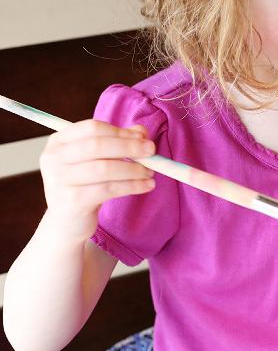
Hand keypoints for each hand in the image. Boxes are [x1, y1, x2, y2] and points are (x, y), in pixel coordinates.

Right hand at [39, 120, 155, 244]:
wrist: (68, 222)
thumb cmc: (84, 186)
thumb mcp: (98, 161)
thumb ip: (117, 142)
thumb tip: (141, 131)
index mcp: (58, 142)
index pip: (92, 128)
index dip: (120, 132)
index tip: (142, 138)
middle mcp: (53, 158)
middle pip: (97, 145)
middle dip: (129, 147)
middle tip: (151, 152)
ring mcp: (59, 180)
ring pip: (104, 168)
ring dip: (133, 169)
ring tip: (150, 172)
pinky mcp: (71, 201)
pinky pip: (108, 189)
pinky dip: (132, 186)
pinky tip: (146, 186)